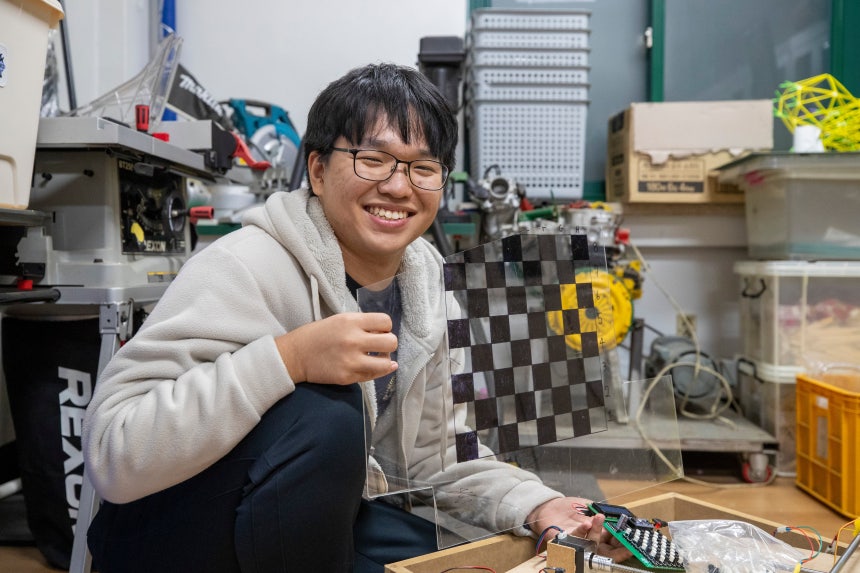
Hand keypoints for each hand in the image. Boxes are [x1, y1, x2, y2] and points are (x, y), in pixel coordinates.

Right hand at [276, 312, 397, 384]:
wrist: (295, 355)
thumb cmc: (318, 335)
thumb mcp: (340, 320)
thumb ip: (362, 325)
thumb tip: (385, 334)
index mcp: (351, 321)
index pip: (386, 321)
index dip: (385, 327)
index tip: (379, 332)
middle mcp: (353, 340)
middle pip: (391, 342)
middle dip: (388, 344)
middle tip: (379, 346)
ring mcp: (351, 360)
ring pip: (386, 363)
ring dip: (385, 361)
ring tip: (376, 359)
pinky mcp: (347, 376)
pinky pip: (372, 376)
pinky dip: (375, 372)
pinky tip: (369, 367)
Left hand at [526, 497, 631, 562]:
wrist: (547, 506)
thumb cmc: (568, 507)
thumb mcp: (588, 506)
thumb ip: (599, 511)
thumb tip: (615, 514)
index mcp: (598, 533)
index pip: (614, 542)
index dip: (623, 542)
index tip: (631, 539)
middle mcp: (589, 541)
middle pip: (607, 550)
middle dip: (618, 548)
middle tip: (625, 542)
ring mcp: (579, 543)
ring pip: (593, 545)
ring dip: (598, 532)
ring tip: (600, 518)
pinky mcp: (566, 541)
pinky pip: (576, 540)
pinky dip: (582, 530)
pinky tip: (586, 522)